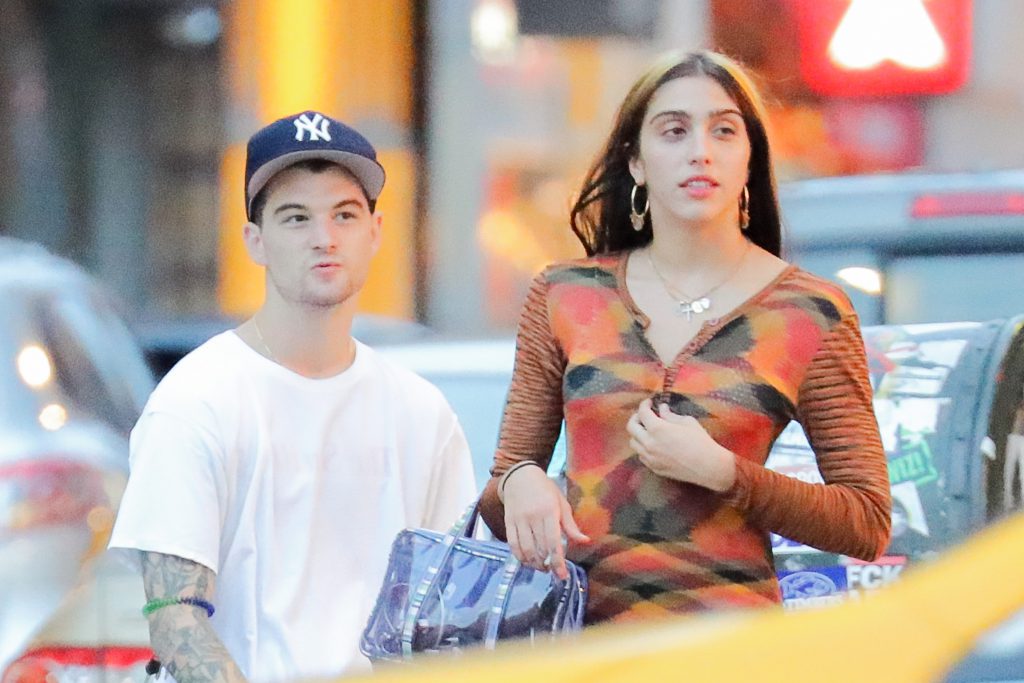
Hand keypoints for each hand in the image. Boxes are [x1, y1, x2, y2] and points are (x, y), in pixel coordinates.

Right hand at [501, 465, 589, 579]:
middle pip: (539, 548)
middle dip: (547, 564)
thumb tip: (585, 541)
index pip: (553, 542)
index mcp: (549, 511)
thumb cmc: (545, 490)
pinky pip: (513, 544)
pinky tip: (527, 560)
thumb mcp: (562, 503)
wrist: (520, 476)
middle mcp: (533, 516)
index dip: (558, 561)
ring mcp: (519, 520)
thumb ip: (571, 525)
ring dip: (533, 563)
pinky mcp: (509, 522)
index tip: (562, 575)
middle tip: (553, 570)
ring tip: (541, 567)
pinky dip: (520, 556)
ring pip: (525, 549)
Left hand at [626, 398, 735, 491]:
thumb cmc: (701, 442)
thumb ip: (670, 415)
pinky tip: (653, 445)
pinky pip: (641, 455)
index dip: (644, 404)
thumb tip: (661, 409)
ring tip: (648, 430)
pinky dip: (643, 448)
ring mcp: (650, 458)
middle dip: (636, 417)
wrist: (709, 467)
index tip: (649, 402)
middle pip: (631, 427)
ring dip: (638, 434)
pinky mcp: (654, 468)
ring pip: (633, 443)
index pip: (642, 412)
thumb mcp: (687, 422)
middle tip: (645, 415)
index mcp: (657, 429)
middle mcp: (649, 444)